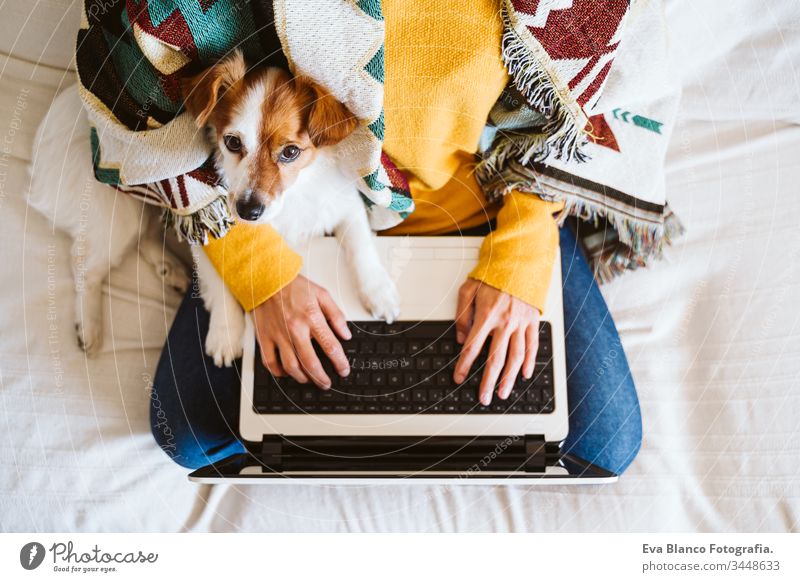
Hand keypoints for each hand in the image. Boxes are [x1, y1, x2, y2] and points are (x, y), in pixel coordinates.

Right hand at [252, 275, 350, 387]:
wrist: (267, 279)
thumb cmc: (294, 286)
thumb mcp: (322, 294)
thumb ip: (336, 315)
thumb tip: (346, 334)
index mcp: (312, 318)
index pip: (330, 346)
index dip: (339, 362)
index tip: (343, 370)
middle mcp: (295, 329)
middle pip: (310, 362)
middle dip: (322, 378)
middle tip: (327, 383)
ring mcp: (278, 335)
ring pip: (291, 366)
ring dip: (302, 378)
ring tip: (310, 380)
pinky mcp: (264, 338)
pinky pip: (270, 362)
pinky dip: (279, 372)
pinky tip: (287, 373)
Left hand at [453, 278, 539, 404]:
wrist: (519, 260)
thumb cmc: (493, 274)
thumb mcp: (468, 289)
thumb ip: (463, 315)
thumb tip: (462, 338)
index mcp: (487, 315)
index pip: (473, 347)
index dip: (464, 365)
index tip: (459, 377)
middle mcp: (505, 322)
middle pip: (496, 358)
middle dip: (487, 381)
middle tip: (483, 397)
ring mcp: (521, 323)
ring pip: (516, 357)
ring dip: (509, 378)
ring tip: (503, 393)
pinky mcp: (532, 321)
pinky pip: (533, 346)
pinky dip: (530, 363)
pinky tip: (525, 375)